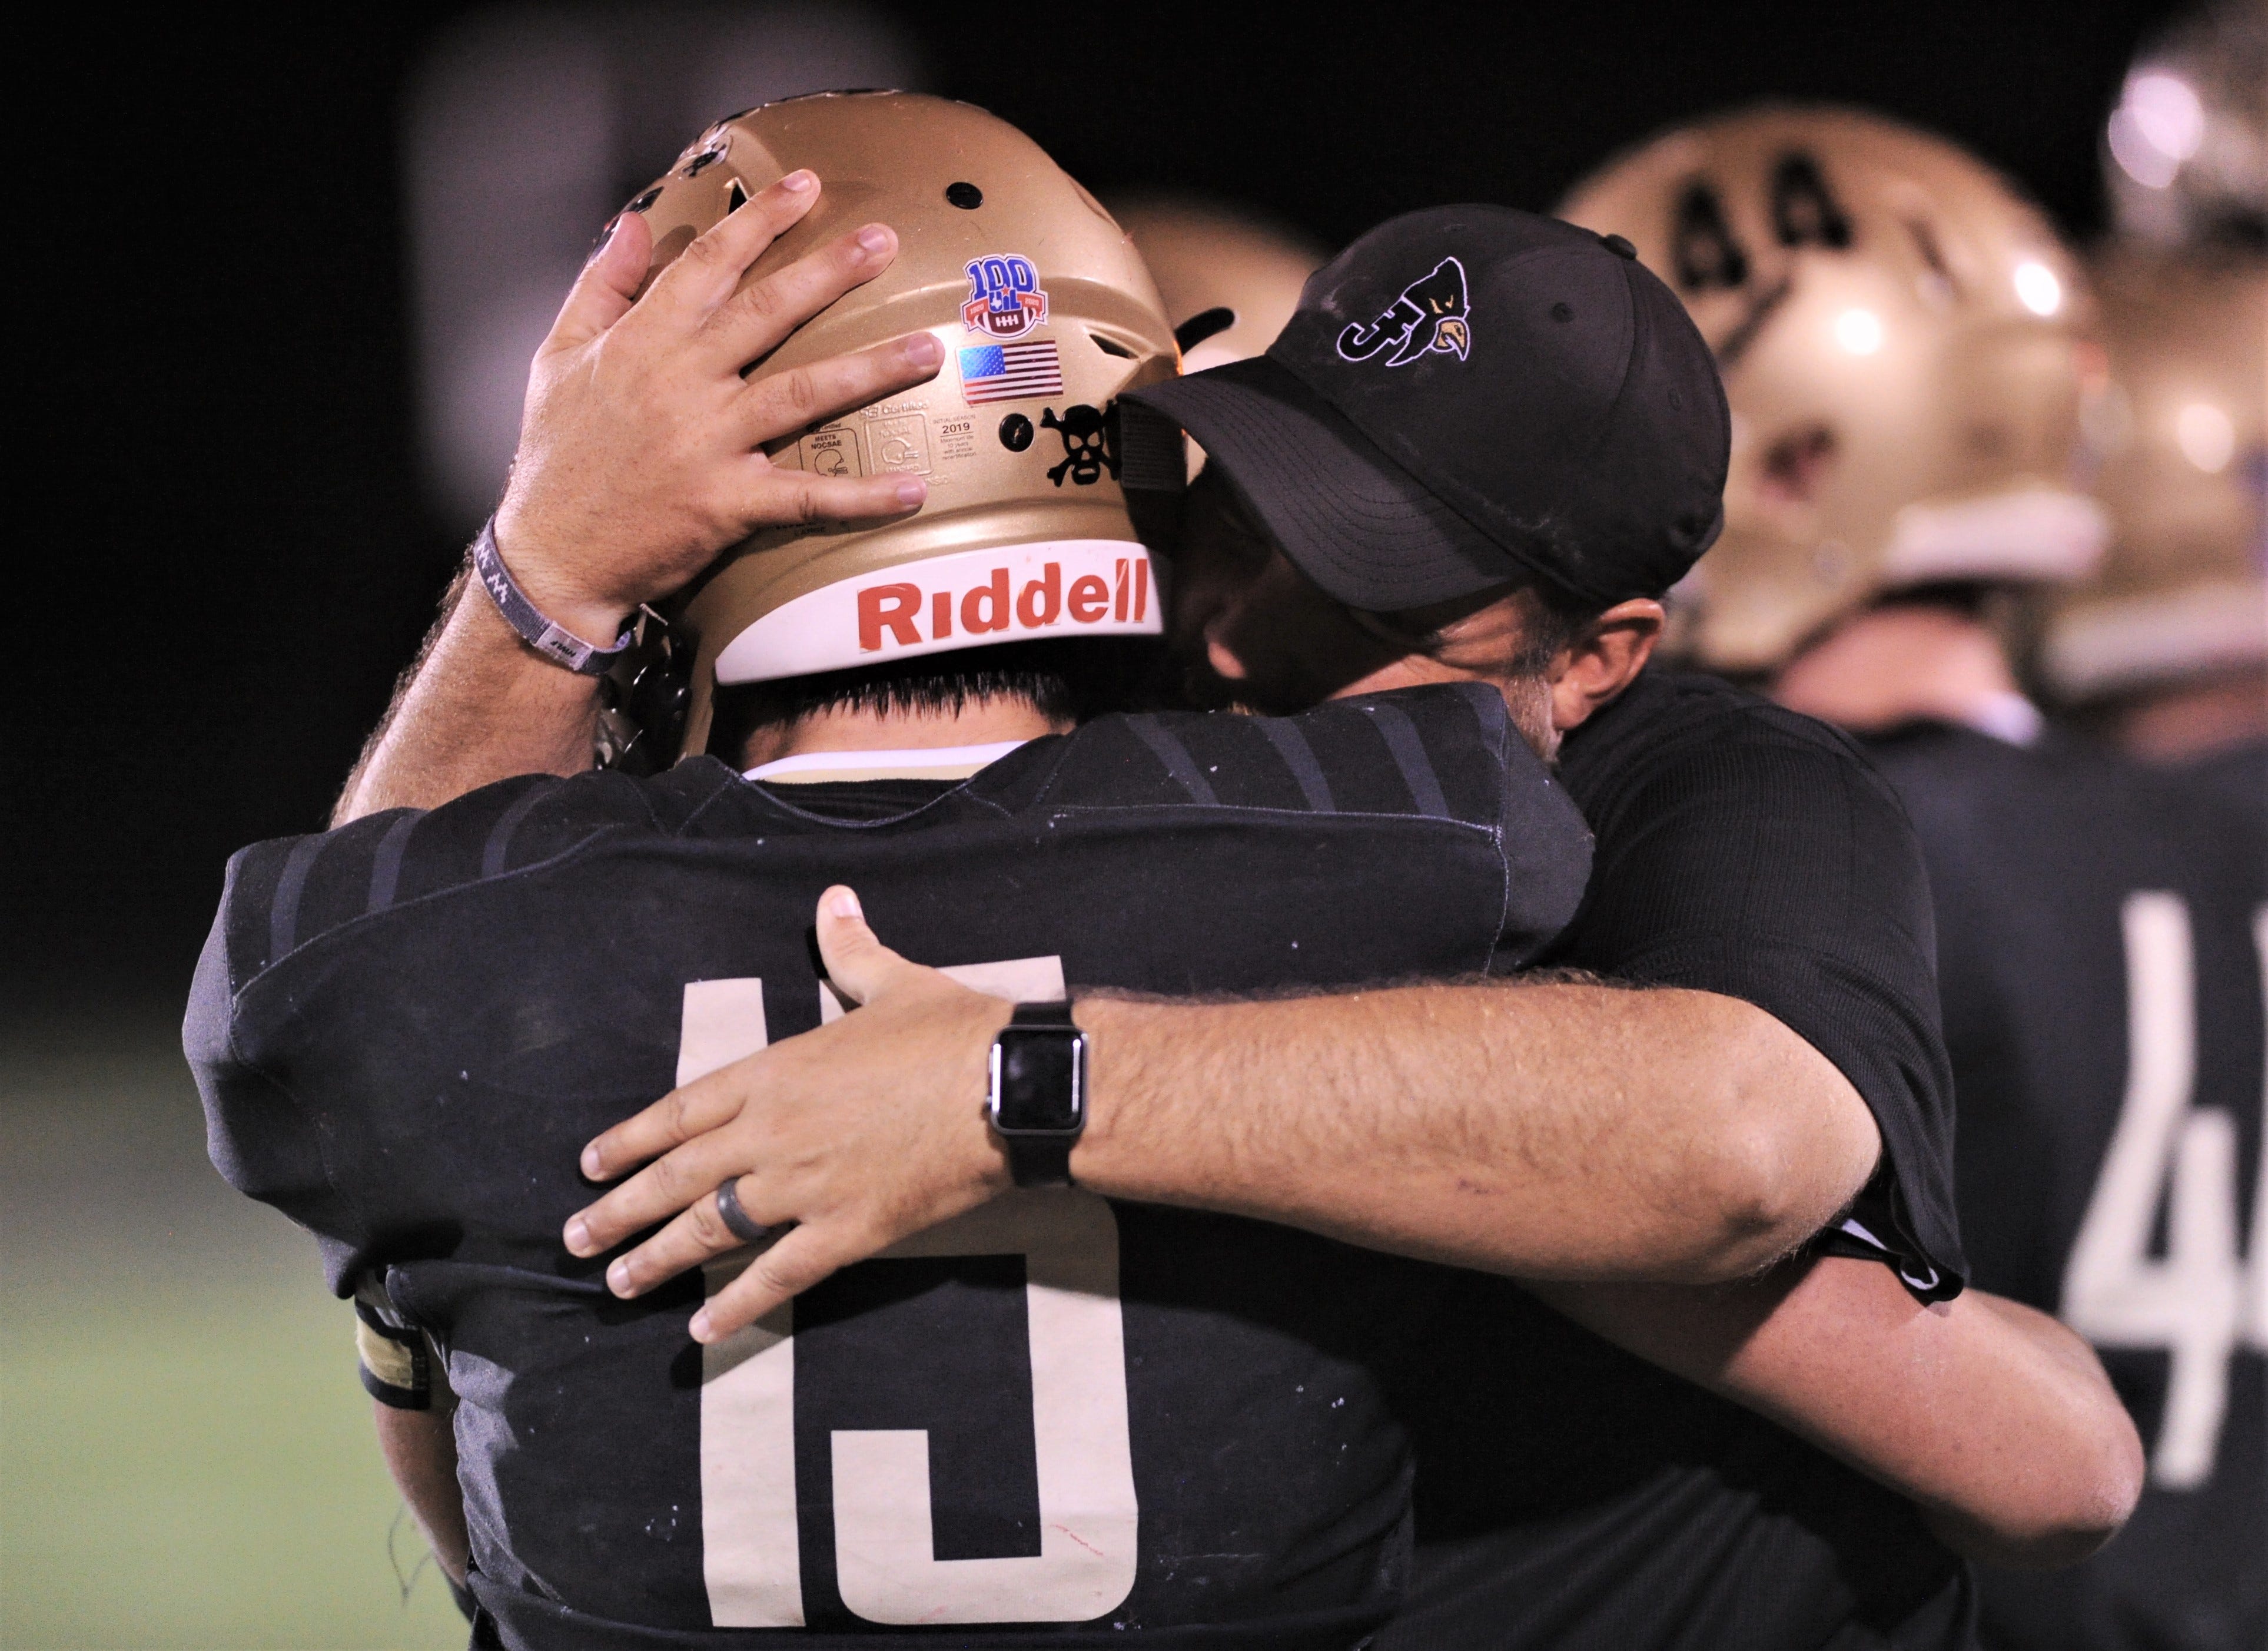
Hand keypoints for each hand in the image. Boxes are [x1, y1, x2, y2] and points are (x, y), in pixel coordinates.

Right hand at [493, 173, 945, 639]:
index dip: (760, 222)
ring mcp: (709, 444)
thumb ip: (601, 286)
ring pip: (802, 393)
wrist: (551, 553)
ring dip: (870, 370)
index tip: (805, 186)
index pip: (709, 264)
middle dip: (829, 273)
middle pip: (767, 314)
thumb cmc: (557, 455)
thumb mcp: (558, 356)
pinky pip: (806, 495)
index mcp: (643, 343)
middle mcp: (681, 384)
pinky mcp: (728, 503)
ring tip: (926, 350)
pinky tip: (912, 488)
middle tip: (885, 242)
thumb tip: (635, 225)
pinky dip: (861, 495)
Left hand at [563, 887, 1016, 1341]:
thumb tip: (834, 900)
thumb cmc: (952, 1031)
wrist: (1006, 1086)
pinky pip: (778, 1276)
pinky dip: (738, 1306)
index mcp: (776, 1071)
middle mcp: (773, 1131)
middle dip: (621, 1209)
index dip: (632, 1139)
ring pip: (712, 1229)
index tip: (591, 1164)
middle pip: (678, 1176)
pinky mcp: (846, 1230)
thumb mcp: (893, 981)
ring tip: (619, 1282)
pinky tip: (704, 1333)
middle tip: (576, 1237)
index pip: (681, 1110)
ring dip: (659, 1258)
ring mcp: (804, 1186)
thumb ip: (849, 949)